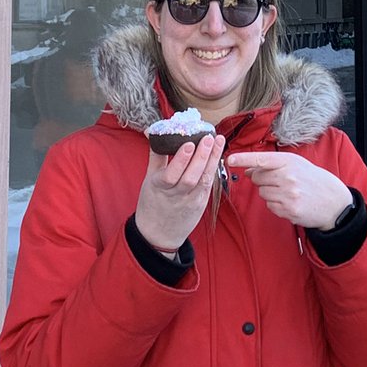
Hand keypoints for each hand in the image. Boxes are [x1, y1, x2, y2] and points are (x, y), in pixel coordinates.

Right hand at [135, 133, 225, 252]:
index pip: (171, 174)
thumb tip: (152, 131)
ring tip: (218, 141)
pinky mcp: (201, 204)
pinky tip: (218, 155)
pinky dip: (213, 170)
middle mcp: (176, 195)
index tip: (189, 143)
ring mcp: (191, 201)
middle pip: (191, 176)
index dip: (181, 159)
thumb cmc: (152, 202)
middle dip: (201, 156)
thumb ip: (155, 155)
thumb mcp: (148, 179)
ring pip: (203, 180)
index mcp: (159, 187)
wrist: (158, 235)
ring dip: (212, 160)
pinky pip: (208, 185)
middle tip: (208, 137)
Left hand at [227, 151, 352, 230]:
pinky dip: (276, 204)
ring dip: (270, 193)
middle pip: (257, 178)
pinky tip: (289, 201)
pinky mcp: (288, 210)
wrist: (333, 201)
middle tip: (277, 180)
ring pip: (262, 193)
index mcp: (289, 161)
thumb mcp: (296, 165)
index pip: (261, 159)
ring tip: (287, 191)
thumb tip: (249, 170)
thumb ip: (272, 165)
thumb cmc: (313, 179)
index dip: (243, 159)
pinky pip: (270, 206)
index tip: (229, 159)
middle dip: (261, 180)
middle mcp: (287, 177)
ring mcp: (288, 194)